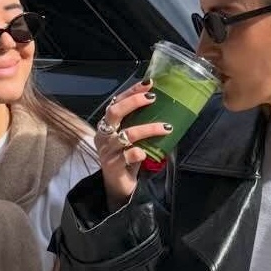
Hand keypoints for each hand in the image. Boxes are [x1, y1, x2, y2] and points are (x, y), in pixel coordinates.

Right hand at [95, 80, 171, 208]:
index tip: (148, 84)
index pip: (116, 102)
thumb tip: (162, 105)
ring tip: (165, 128)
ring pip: (126, 134)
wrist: (118, 186)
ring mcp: (107, 151)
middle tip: (152, 98)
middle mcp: (104, 135)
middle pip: (114, 112)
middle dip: (134, 102)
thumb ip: (139, 123)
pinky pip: (127, 156)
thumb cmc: (127, 159)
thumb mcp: (131, 138)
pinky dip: (138, 153)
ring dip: (148, 129)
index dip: (131, 92)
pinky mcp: (113, 166)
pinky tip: (145, 153)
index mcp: (107, 125)